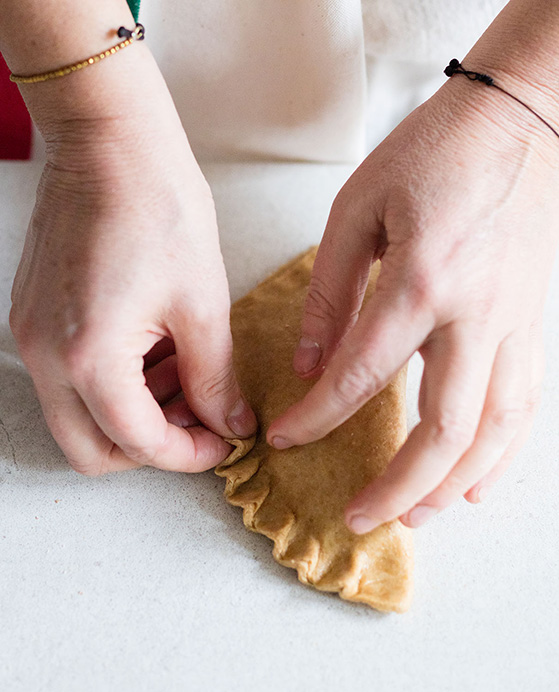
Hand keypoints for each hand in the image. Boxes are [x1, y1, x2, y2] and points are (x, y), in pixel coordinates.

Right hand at [10, 65, 255, 474]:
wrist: (109, 142)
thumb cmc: (158, 207)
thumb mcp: (203, 304)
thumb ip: (215, 379)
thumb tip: (229, 424)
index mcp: (88, 357)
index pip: (139, 444)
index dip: (189, 454)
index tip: (226, 442)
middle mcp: (46, 356)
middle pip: (92, 451)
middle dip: (153, 447)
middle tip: (202, 417)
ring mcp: (32, 337)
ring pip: (80, 419)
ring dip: (135, 416)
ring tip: (185, 374)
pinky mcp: (34, 317)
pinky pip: (70, 380)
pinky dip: (114, 385)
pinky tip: (155, 351)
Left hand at [267, 76, 558, 531]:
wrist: (515, 122)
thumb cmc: (432, 155)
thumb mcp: (357, 212)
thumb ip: (331, 293)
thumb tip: (310, 363)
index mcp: (420, 281)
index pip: (359, 376)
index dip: (317, 418)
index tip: (286, 439)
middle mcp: (474, 314)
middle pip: (442, 427)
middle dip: (396, 484)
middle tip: (359, 515)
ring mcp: (513, 325)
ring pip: (492, 431)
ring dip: (451, 484)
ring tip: (414, 515)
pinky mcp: (531, 325)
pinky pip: (525, 406)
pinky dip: (503, 455)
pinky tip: (476, 482)